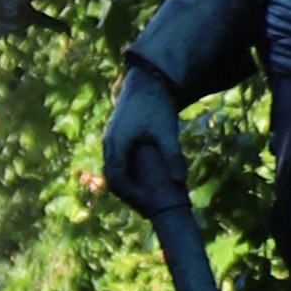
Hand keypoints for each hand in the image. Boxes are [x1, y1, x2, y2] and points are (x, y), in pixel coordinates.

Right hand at [101, 65, 187, 208]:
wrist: (149, 80)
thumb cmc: (156, 104)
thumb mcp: (166, 129)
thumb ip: (172, 154)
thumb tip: (180, 180)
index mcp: (116, 143)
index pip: (117, 178)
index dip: (131, 195)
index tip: (148, 207)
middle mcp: (110, 144)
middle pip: (114, 178)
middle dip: (130, 195)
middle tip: (149, 209)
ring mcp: (113, 141)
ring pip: (116, 171)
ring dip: (130, 186)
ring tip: (149, 200)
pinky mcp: (119, 138)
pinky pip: (120, 163)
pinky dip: (131, 176)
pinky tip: (146, 182)